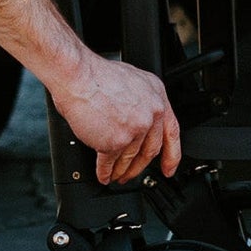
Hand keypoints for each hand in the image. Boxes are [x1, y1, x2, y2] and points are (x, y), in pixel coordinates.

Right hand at [52, 51, 180, 184]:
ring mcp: (135, 130)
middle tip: (132, 174)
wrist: (78, 76)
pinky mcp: (115, 142)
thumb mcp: (133, 80)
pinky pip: (110, 163)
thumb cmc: (97, 75)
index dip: (172, 155)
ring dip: (121, 171)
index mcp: (157, 97)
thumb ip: (141, 102)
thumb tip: (137, 118)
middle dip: (139, 167)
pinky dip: (105, 172)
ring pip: (130, 159)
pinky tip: (103, 174)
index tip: (168, 169)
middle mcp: (150, 114)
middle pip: (150, 150)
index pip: (172, 132)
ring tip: (115, 175)